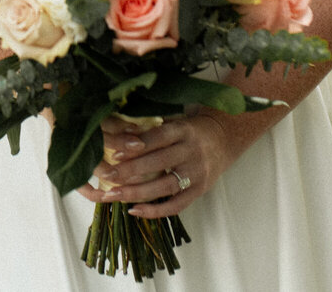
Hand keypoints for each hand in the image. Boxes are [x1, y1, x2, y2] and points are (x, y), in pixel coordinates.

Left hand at [75, 112, 231, 218]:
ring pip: (166, 186)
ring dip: (138, 193)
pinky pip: (177, 205)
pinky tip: (134, 211)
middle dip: (131, 171)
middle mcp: (192, 151)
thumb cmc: (189, 130)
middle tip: (108, 176)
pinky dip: (155, 211)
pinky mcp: (200, 191)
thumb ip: (152, 129)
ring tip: (114, 195)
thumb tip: (118, 137)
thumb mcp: (175, 121)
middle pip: (160, 162)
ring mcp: (197, 173)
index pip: (159, 137)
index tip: (115, 154)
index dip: (137, 145)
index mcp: (184, 130)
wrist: (223, 140)